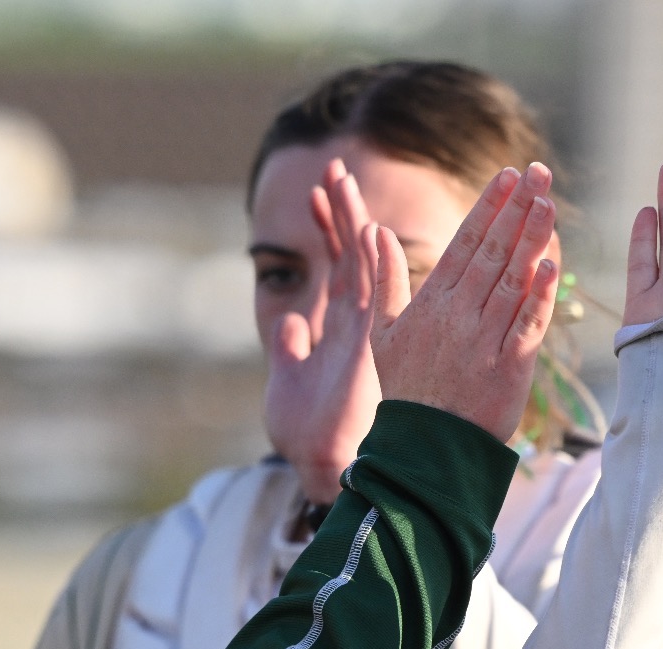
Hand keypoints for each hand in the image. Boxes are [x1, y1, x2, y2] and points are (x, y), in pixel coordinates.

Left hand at [265, 159, 380, 502]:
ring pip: (362, 266)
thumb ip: (293, 346)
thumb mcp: (288, 378)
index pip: (337, 265)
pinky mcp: (370, 346)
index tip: (319, 193)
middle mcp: (357, 323)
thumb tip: (290, 321)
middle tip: (335, 168)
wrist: (321, 465)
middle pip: (354, 255)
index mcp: (339, 326)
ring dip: (351, 223)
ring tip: (340, 181)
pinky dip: (372, 263)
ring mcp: (366, 331)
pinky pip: (374, 295)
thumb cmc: (306, 432)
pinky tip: (368, 230)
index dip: (328, 229)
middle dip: (342, 211)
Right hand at [370, 163, 559, 440]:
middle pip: (493, 252)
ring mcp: (485, 341)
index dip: (489, 207)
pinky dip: (540, 295)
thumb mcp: (383, 333)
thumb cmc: (406, 390)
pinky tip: (552, 264)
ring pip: (513, 281)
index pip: (464, 242)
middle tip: (538, 172)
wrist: (423, 450)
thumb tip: (376, 231)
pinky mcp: (509, 369)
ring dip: (532, 240)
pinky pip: (527, 325)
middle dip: (517, 208)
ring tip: (549, 203)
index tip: (507, 176)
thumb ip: (384, 279)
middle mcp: (459, 316)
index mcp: (431, 303)